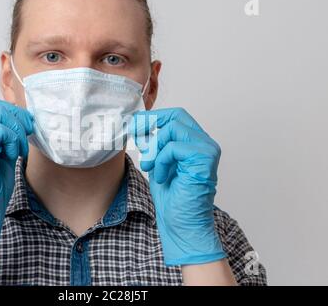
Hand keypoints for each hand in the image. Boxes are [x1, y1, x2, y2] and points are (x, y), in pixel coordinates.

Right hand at [0, 97, 33, 268]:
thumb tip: (23, 124)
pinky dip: (12, 140)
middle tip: (26, 135)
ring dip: (15, 129)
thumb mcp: (2, 158)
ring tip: (18, 150)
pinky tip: (14, 155)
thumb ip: (7, 140)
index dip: (12, 113)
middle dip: (16, 117)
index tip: (26, 129)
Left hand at [133, 108, 225, 265]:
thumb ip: (154, 145)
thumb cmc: (172, 199)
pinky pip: (173, 147)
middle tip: (134, 134)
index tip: (135, 124)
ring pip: (173, 129)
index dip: (155, 117)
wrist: (182, 225)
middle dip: (151, 123)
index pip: (177, 116)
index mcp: (196, 143)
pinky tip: (162, 177)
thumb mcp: (158, 164)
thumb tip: (138, 125)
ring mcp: (207, 150)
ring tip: (151, 168)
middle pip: (176, 116)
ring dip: (154, 149)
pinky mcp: (204, 159)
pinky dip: (161, 161)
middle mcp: (205, 143)